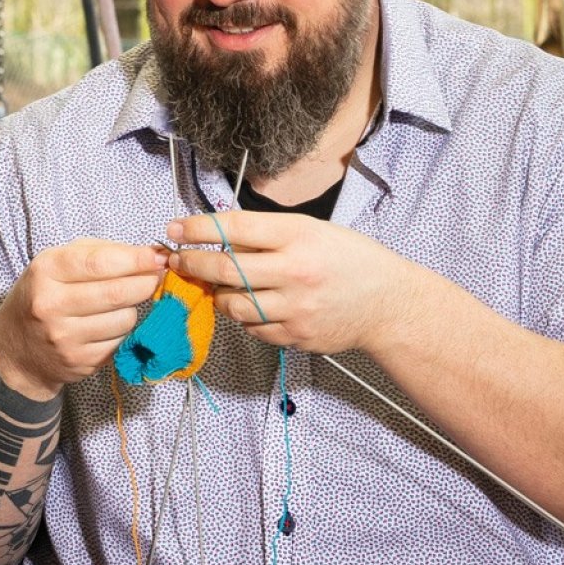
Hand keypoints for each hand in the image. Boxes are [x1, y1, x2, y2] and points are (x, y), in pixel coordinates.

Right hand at [0, 239, 168, 400]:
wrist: (16, 349)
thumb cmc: (43, 295)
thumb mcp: (57, 263)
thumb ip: (100, 252)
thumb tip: (150, 254)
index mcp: (45, 272)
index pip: (99, 263)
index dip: (135, 259)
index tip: (158, 256)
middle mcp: (51, 305)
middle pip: (117, 292)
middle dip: (145, 282)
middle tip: (154, 276)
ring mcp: (65, 338)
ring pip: (125, 319)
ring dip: (132, 308)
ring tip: (118, 304)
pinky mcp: (79, 362)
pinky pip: (121, 341)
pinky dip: (122, 331)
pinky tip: (108, 325)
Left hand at [166, 212, 423, 353]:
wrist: (388, 304)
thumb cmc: (350, 260)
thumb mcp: (314, 231)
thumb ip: (269, 235)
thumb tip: (218, 238)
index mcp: (299, 236)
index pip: (235, 229)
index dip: (198, 229)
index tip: (175, 229)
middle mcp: (295, 272)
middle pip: (225, 270)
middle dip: (192, 264)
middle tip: (176, 260)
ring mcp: (294, 308)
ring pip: (232, 304)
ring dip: (217, 295)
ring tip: (217, 285)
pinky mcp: (294, 336)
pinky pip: (251, 327)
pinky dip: (243, 316)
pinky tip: (251, 305)